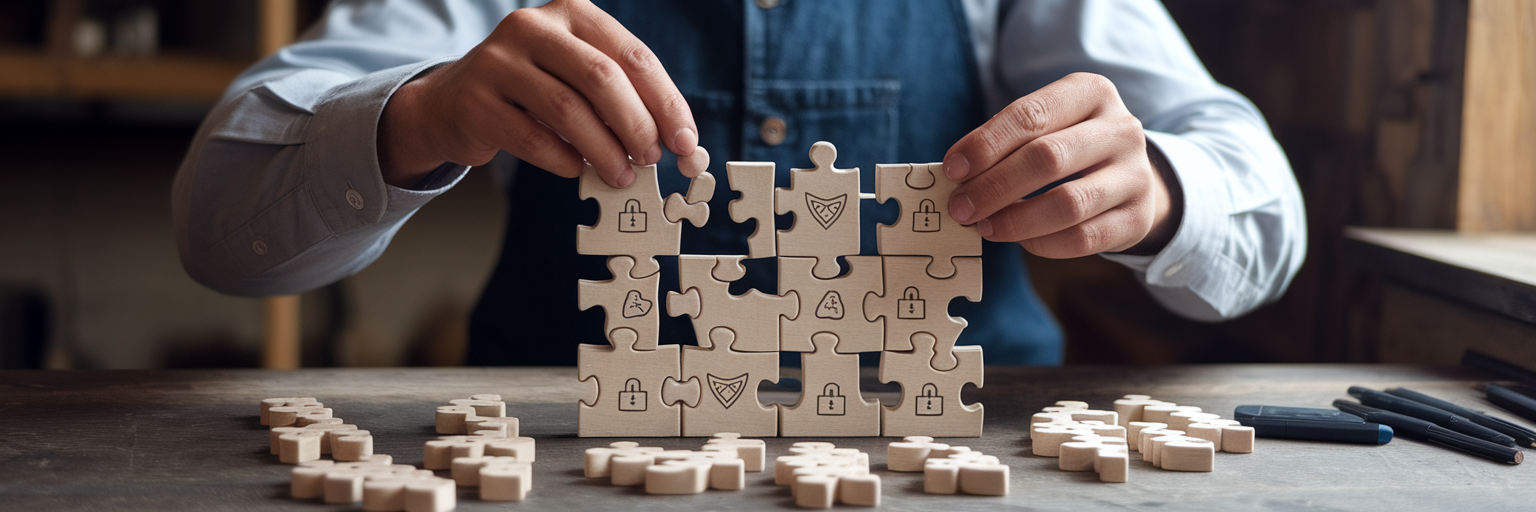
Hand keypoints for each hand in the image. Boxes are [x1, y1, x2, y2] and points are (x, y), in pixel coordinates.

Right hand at [378, 0, 698, 188]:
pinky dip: (563, 160)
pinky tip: (577, 169)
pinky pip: (532, 138)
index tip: (686, 141)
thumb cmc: (534, 90)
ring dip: (603, 150)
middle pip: (601, 78)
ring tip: (620, 174)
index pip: (633, 56)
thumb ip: (622, 97)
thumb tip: (674, 140)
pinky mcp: (476, 101)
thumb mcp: (578, 77)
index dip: (666, 103)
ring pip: (567, 109)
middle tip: (651, 158)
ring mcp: (498, 62)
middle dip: (636, 125)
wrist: (456, 101)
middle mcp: (533, 27)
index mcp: (572, 13)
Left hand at [942, 73, 1181, 256]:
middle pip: (1047, 158)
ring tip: (984, 226)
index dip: (986, 144)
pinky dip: (1042, 243)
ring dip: (1015, 220)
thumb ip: (1006, 143)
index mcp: (1090, 93)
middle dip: (994, 186)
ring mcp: (1136, 175)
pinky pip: (1083, 238)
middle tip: (960, 207)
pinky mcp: (1138, 218)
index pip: (1031, 115)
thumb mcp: (1048, 126)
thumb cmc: (1071, 148)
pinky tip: (1019, 239)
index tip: (953, 169)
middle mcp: (1120, 129)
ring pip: (1068, 203)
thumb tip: (957, 176)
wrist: (1132, 177)